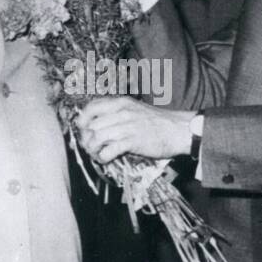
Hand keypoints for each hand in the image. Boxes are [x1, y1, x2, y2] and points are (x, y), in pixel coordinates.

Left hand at [77, 97, 193, 161]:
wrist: (178, 129)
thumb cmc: (157, 121)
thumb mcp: (135, 109)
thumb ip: (118, 113)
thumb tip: (99, 123)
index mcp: (121, 103)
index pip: (92, 107)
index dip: (82, 119)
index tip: (82, 128)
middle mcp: (121, 112)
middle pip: (91, 125)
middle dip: (86, 138)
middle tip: (89, 146)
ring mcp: (126, 127)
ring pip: (97, 137)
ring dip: (92, 149)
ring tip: (96, 154)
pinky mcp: (133, 142)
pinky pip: (109, 150)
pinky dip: (103, 157)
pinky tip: (105, 159)